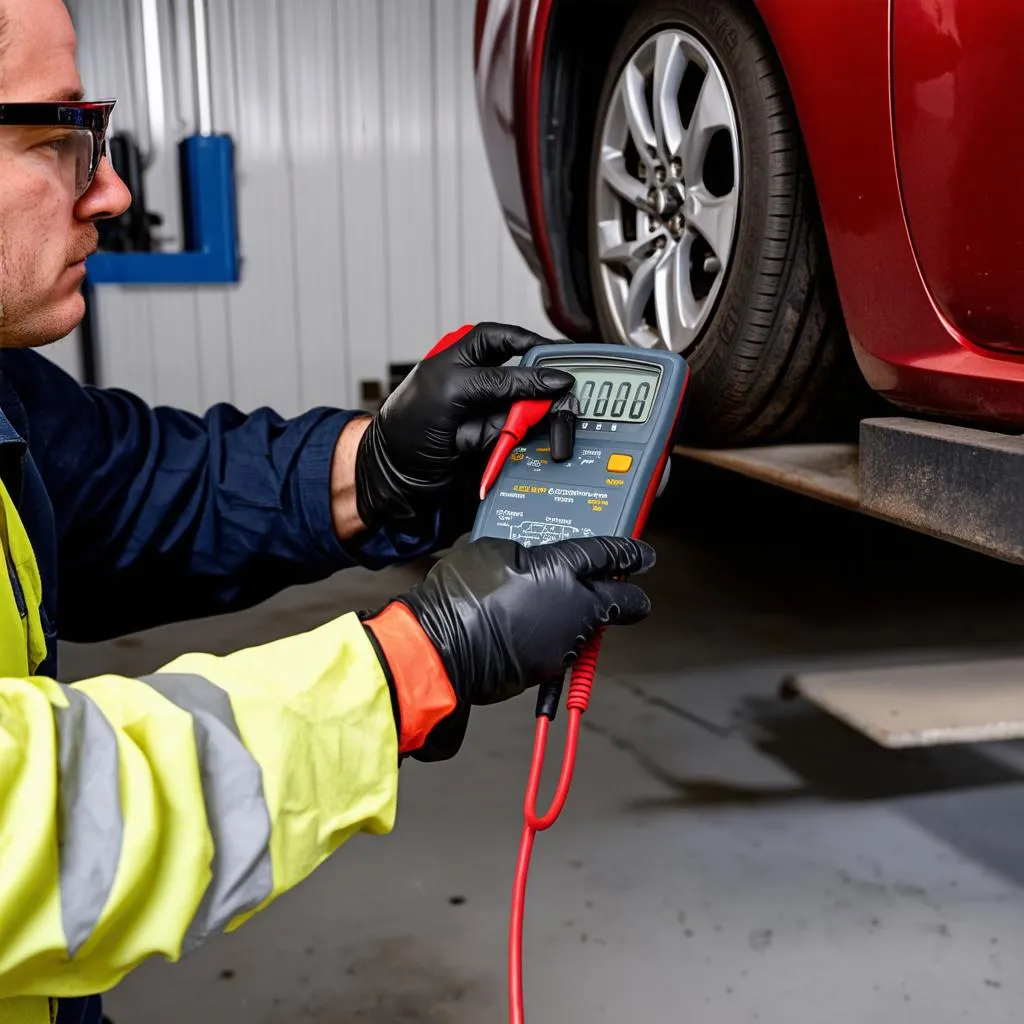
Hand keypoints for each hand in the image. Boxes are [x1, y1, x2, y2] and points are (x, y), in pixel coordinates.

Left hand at [353, 323, 576, 530]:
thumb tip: (543, 382)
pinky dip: (528, 440)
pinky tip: (531, 442)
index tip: (560, 366)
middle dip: (545, 387)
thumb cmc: (406, 423)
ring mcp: (490, 411)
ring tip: (547, 424)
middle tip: (562, 396)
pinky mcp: (494, 439)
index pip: (512, 341)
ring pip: (531, 408)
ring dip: (540, 417)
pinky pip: (522, 436)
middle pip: (529, 375)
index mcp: (468, 355)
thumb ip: (499, 383)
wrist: (395, 472)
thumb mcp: (452, 390)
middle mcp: (484, 381)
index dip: (537, 349)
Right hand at [363, 536, 654, 760]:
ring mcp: (564, 641)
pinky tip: (538, 628)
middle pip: (619, 599)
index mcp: (562, 568)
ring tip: (568, 606)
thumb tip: (536, 562)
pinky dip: (558, 636)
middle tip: (632, 590)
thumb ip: (528, 554)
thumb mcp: (494, 550)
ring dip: (587, 615)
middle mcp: (574, 606)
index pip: (609, 554)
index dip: (629, 552)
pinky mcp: (548, 667)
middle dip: (630, 595)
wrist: (441, 648)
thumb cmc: (460, 597)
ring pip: (590, 624)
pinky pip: (564, 645)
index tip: (642, 555)